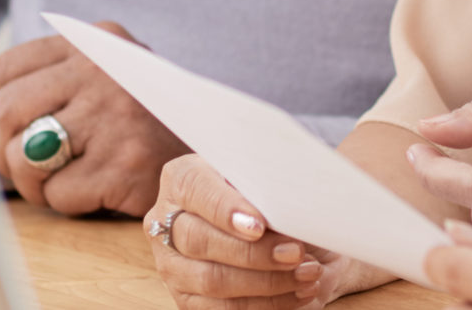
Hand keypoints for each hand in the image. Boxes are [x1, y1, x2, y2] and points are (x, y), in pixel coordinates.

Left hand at [0, 21, 185, 216]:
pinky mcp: (125, 161)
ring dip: (28, 182)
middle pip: (7, 110)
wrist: (215, 154)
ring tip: (54, 181)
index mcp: (97, 41)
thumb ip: (30, 88)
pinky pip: (58, 192)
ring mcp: (118, 113)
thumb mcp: (92, 88)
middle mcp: (107, 69)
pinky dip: (63, 202)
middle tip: (13, 169)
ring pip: (24, 154)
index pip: (8, 65)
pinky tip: (91, 191)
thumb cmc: (141, 123)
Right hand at [148, 153, 385, 307]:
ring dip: (265, 283)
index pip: (196, 190)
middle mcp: (165, 223)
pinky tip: (295, 294)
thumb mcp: (260, 174)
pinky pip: (220, 308)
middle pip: (200, 240)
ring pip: (210, 280)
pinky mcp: (184, 297)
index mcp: (181, 179)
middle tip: (296, 253)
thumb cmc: (262, 189)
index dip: (226, 209)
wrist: (260, 219)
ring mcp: (171, 264)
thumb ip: (265, 182)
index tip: (260, 225)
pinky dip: (263, 304)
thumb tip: (289, 203)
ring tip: (305, 275)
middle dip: (254, 252)